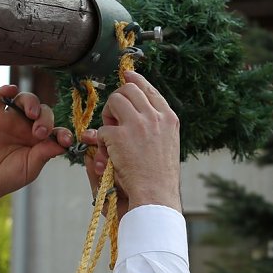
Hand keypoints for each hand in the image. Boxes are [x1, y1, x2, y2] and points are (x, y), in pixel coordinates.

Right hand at [0, 85, 73, 204]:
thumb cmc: (7, 176)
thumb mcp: (31, 167)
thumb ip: (45, 154)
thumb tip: (62, 144)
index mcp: (40, 141)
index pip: (57, 130)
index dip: (64, 133)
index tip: (65, 140)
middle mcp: (27, 127)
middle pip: (44, 112)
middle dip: (46, 120)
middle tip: (39, 133)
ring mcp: (11, 120)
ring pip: (25, 100)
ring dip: (32, 103)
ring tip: (31, 113)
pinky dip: (4, 90)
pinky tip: (11, 90)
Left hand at [81, 71, 180, 212]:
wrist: (156, 196)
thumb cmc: (159, 178)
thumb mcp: (167, 145)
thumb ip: (155, 125)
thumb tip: (137, 106)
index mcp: (169, 119)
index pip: (149, 89)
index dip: (135, 80)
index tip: (127, 75)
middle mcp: (155, 117)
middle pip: (128, 90)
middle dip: (117, 102)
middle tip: (114, 121)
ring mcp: (137, 124)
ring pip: (114, 101)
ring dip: (108, 117)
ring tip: (111, 137)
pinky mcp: (120, 136)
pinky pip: (103, 129)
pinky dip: (103, 142)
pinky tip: (111, 155)